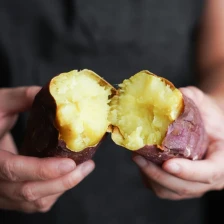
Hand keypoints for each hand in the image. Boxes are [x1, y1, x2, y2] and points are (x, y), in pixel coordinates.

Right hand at [0, 87, 94, 212]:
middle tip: (87, 166)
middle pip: (29, 191)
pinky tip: (67, 176)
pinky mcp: (11, 196)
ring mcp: (2, 192)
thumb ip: (22, 97)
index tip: (70, 163)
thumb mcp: (0, 104)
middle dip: (63, 181)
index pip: (14, 169)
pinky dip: (55, 192)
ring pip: (35, 201)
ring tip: (83, 169)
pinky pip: (36, 203)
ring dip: (63, 187)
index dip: (42, 169)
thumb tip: (55, 94)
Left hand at [133, 86, 223, 199]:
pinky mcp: (181, 184)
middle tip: (138, 158)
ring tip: (137, 159)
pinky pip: (164, 190)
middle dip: (159, 175)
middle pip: (185, 187)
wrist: (208, 125)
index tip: (167, 164)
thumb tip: (166, 95)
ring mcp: (195, 183)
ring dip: (151, 178)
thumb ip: (189, 97)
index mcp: (222, 159)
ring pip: (171, 192)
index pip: (209, 172)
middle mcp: (211, 177)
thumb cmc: (207, 113)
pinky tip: (142, 164)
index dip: (188, 171)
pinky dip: (150, 180)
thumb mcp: (202, 101)